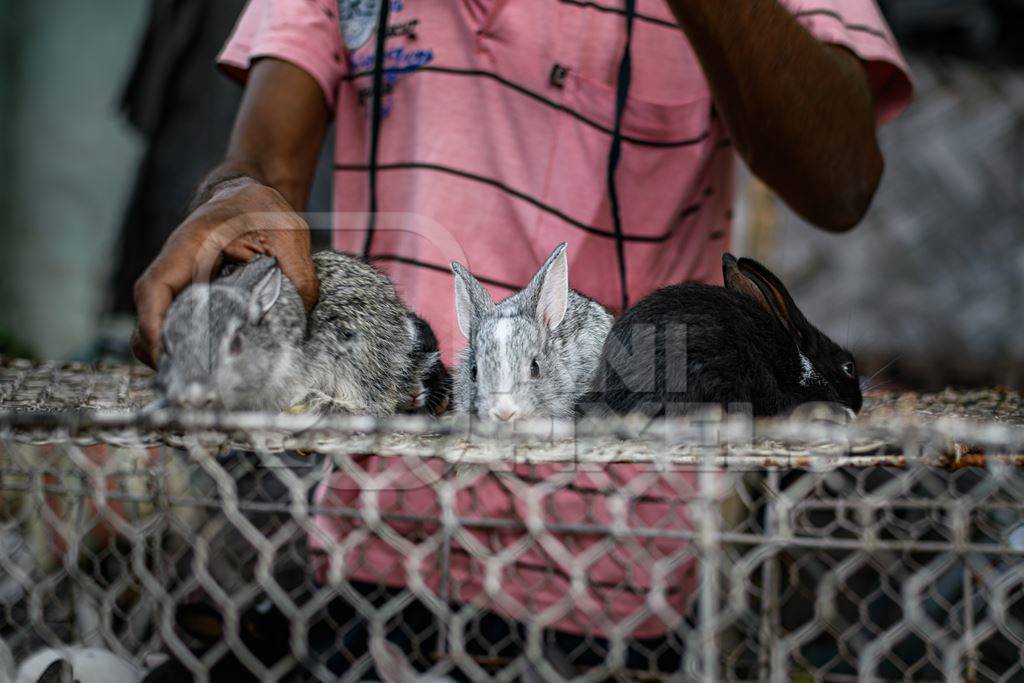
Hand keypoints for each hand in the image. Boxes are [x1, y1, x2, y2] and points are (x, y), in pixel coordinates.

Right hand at [131, 179, 317, 367]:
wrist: (249, 196)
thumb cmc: (262, 208)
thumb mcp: (288, 234)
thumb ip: (298, 274)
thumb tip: (304, 317)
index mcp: (191, 246)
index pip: (155, 290)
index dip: (153, 327)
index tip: (167, 356)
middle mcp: (176, 268)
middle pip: (151, 320)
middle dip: (166, 356)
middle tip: (199, 386)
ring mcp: (181, 286)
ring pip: (161, 329)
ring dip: (178, 357)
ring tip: (210, 383)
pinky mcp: (192, 299)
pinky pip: (180, 328)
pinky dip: (191, 350)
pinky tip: (218, 366)